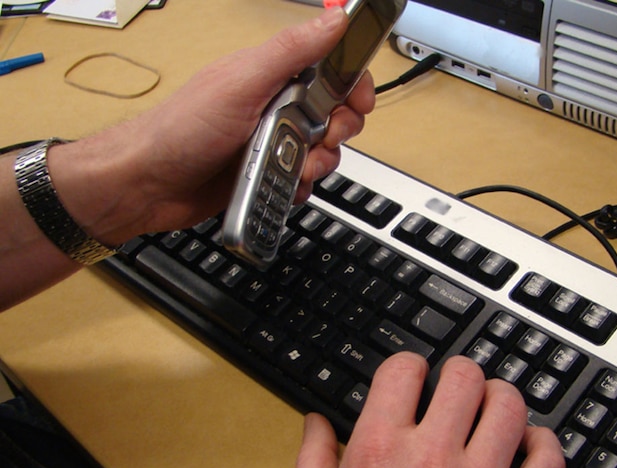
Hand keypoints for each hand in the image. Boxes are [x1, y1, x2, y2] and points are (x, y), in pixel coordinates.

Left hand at [49, 6, 373, 245]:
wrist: (147, 185)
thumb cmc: (180, 129)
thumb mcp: (242, 83)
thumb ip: (290, 51)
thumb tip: (333, 21)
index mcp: (272, 74)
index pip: (330, 67)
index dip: (352, 84)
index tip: (359, 102)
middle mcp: (276, 105)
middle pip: (335, 113)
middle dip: (337, 130)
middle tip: (319, 138)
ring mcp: (272, 140)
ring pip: (323, 151)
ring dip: (317, 163)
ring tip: (292, 168)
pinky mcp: (267, 173)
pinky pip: (303, 181)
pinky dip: (299, 187)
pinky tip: (281, 186)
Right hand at [295, 352, 565, 467]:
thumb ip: (314, 460)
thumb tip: (315, 424)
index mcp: (379, 451)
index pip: (404, 370)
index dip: (409, 367)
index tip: (412, 378)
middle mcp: (433, 460)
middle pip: (464, 377)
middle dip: (459, 375)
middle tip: (454, 390)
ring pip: (509, 407)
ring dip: (501, 400)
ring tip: (490, 409)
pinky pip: (547, 463)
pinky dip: (544, 446)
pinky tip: (528, 446)